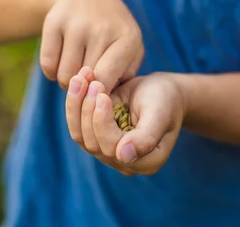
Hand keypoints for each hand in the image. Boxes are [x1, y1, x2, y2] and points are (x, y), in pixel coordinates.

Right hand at [39, 0, 143, 91]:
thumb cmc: (113, 30)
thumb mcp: (130, 46)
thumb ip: (126, 74)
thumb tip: (106, 97)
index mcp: (127, 38)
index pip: (106, 79)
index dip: (99, 93)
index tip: (97, 94)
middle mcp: (102, 29)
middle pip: (85, 81)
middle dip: (85, 87)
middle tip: (88, 77)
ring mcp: (76, 24)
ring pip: (64, 76)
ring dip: (67, 81)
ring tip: (76, 70)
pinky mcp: (53, 22)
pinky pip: (47, 65)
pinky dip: (52, 71)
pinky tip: (61, 61)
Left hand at [66, 68, 184, 175]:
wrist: (161, 90)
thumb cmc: (166, 99)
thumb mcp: (160, 113)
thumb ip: (146, 137)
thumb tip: (123, 156)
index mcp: (147, 161)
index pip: (113, 149)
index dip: (102, 123)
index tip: (102, 95)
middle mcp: (126, 162)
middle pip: (93, 144)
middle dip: (88, 110)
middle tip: (92, 81)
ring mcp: (109, 152)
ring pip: (81, 136)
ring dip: (77, 106)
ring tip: (81, 78)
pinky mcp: (96, 138)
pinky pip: (78, 126)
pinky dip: (74, 104)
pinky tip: (78, 81)